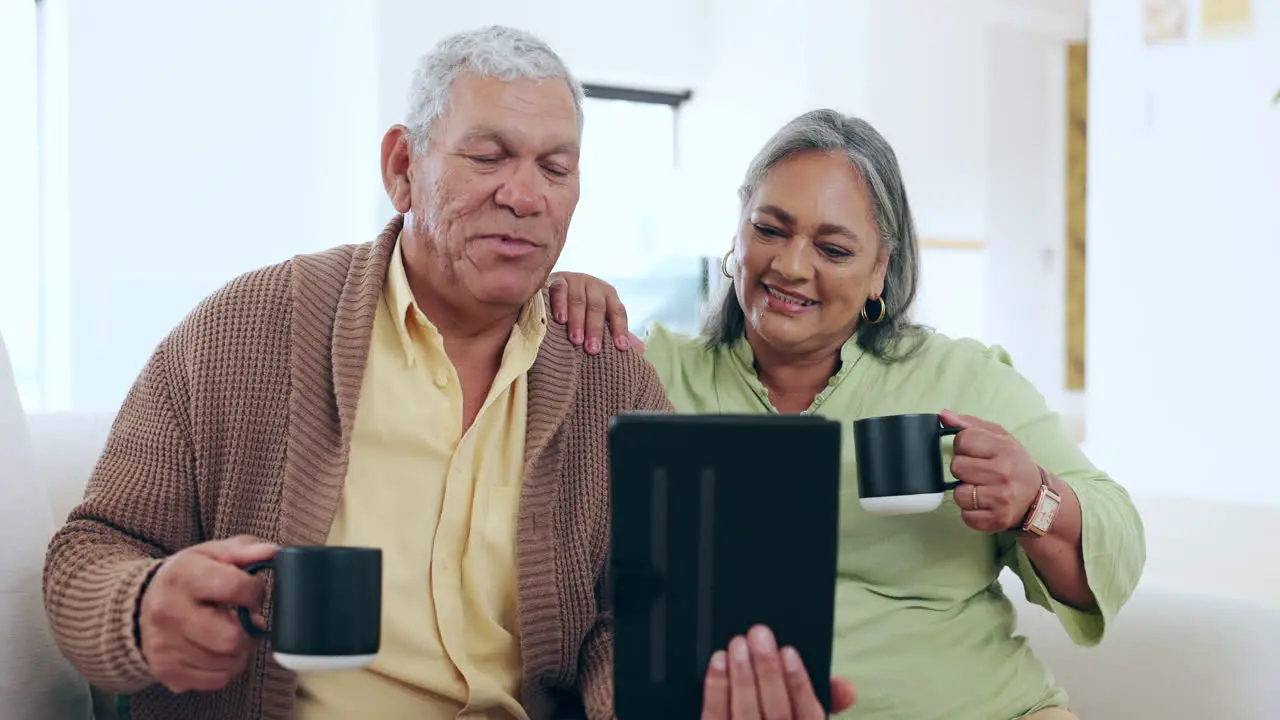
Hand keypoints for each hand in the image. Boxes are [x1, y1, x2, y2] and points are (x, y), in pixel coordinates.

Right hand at [138, 535, 276, 693]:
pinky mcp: (166, 671)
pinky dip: (226, 668)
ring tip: (231, 633)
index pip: (235, 588)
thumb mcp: (212, 554)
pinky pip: (217, 680)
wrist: (139, 606)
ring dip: (240, 651)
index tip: (252, 593)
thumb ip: (245, 550)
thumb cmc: (187, 578)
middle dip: (249, 631)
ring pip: (228, 663)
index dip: (255, 592)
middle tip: (246, 621)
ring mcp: (165, 646)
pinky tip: (218, 650)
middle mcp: (168, 613)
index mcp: (182, 577)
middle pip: (231, 638)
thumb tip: (273, 553)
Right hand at [546, 272, 644, 353]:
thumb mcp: (599, 319)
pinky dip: (560, 305)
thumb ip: (616, 332)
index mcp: (608, 295)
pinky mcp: (557, 279)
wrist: (555, 288)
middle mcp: (594, 286)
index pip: (618, 311)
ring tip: (576, 340)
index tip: (621, 348)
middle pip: (598, 307)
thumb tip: (642, 349)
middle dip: (596, 329)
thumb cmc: (581, 310)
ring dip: (577, 321)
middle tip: (592, 350)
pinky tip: (560, 319)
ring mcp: (576, 280)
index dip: (620, 329)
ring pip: (579, 300)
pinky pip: (560, 291)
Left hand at [701, 625, 856, 718]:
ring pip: (745, 714)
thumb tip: (848, 686)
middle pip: (776, 713)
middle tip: (759, 636)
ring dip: (741, 676)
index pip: (809, 715)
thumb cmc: (778, 714)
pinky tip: (719, 662)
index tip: (789, 652)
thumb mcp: (807, 712)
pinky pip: (715, 717)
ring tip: (738, 644)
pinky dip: (717, 688)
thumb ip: (828, 698)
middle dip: (767, 671)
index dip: (799, 683)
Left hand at [941, 409, 1042, 531]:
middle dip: (963, 469)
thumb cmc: (1014, 463)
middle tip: (979, 472)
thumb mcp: (999, 437)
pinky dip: (971, 512)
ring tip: (981, 489)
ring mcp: (1000, 498)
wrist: (1037, 498)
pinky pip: (965, 516)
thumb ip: (969, 424)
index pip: (962, 441)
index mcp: (1004, 448)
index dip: (963, 446)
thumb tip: (943, 415)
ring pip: (958, 494)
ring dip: (965, 492)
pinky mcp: (996, 519)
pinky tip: (984, 505)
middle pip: (957, 466)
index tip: (974, 452)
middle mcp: (1003, 473)